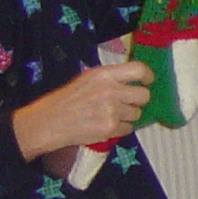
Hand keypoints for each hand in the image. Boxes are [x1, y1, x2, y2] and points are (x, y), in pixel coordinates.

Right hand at [13, 59, 152, 163]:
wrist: (50, 121)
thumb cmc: (67, 99)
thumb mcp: (87, 79)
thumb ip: (111, 78)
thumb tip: (134, 81)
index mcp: (104, 75)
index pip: (139, 70)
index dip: (148, 76)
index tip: (148, 81)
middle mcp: (111, 91)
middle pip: (144, 95)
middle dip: (138, 100)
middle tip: (127, 103)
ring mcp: (112, 111)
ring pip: (137, 114)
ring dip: (128, 116)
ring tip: (110, 115)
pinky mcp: (110, 128)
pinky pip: (128, 129)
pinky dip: (120, 129)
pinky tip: (106, 125)